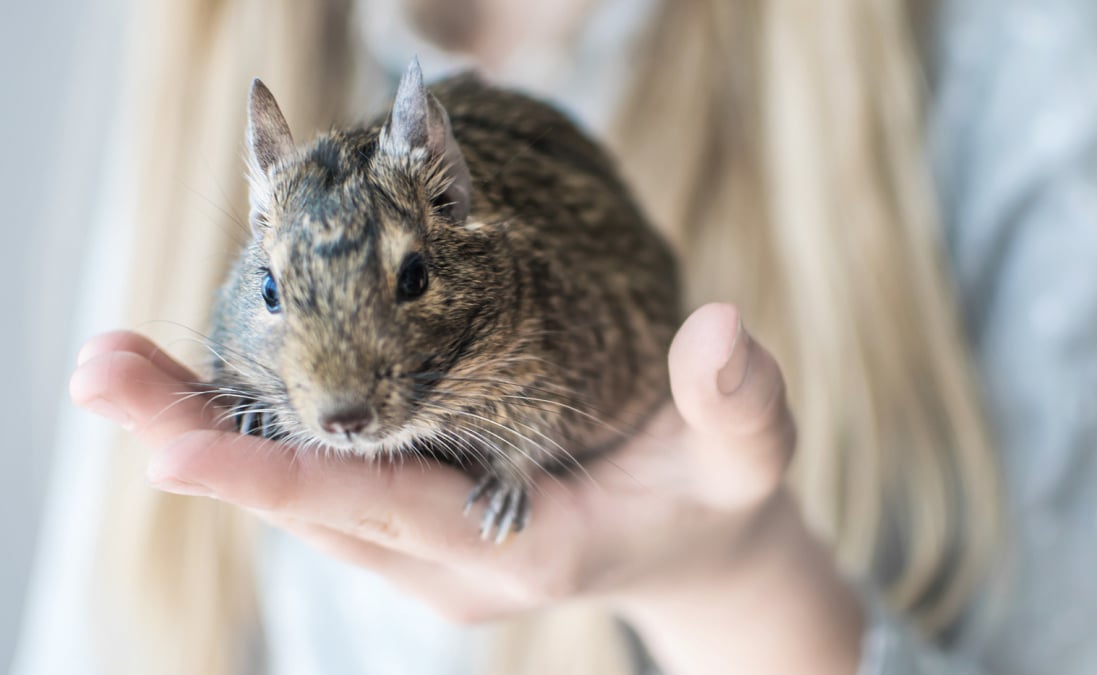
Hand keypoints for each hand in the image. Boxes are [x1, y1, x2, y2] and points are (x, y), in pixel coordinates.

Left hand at [70, 303, 861, 672]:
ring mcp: (424, 550)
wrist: (695, 546)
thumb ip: (736, 401)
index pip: (390, 511)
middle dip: (202, 441)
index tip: (181, 452)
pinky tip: (197, 385)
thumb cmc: (715, 498)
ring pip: (301, 493)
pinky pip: (322, 483)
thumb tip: (725, 324)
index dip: (289, 478)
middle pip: (312, 502)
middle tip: (102, 375)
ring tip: (118, 369)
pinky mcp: (414, 524)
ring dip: (209, 433)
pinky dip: (255, 436)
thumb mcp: (745, 457)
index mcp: (522, 549)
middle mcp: (450, 563)